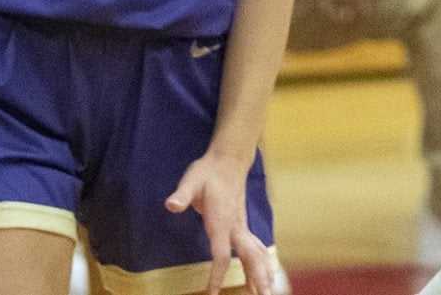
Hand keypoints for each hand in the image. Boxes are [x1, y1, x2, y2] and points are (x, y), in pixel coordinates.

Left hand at [166, 152, 274, 294]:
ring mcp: (242, 227)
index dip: (216, 274)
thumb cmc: (208, 172)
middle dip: (257, 277)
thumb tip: (171, 204)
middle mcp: (236, 227)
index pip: (221, 253)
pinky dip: (262, 265)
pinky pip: (255, 250)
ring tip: (269, 293)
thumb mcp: (192, 180)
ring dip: (264, 274)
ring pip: (256, 254)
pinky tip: (265, 277)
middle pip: (250, 257)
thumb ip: (183, 194)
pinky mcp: (243, 228)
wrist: (229, 160)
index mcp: (222, 220)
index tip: (212, 293)